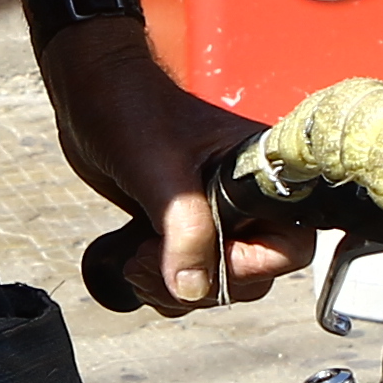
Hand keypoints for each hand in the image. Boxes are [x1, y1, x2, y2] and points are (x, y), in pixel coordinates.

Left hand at [40, 23, 305, 313]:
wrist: (90, 92)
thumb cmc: (130, 109)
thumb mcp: (160, 172)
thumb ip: (185, 230)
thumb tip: (191, 287)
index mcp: (258, 176)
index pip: (291, 246)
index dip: (251, 266)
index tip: (204, 261)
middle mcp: (244, 200)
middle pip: (254, 277)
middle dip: (202, 284)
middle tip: (153, 260)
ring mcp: (213, 217)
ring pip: (218, 284)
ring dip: (176, 290)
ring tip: (137, 261)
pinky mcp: (182, 228)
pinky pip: (188, 278)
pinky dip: (161, 285)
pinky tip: (132, 262)